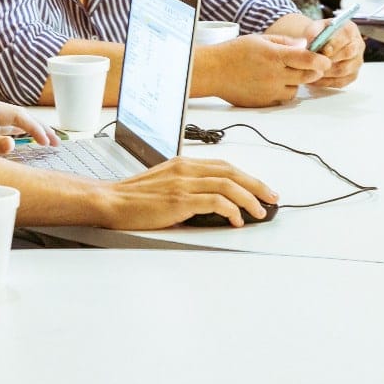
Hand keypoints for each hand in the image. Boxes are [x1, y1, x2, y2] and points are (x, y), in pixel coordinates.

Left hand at [0, 95, 58, 154]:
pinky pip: (4, 129)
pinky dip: (18, 135)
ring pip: (13, 123)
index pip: (17, 115)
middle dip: (38, 128)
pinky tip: (28, 141)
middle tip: (56, 142)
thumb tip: (13, 144)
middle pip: (19, 116)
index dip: (35, 128)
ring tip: (48, 142)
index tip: (47, 142)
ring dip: (30, 132)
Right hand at [100, 156, 276, 228]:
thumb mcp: (164, 184)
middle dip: (257, 185)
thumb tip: (214, 203)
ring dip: (249, 199)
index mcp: (183, 163)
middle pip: (232, 172)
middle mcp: (186, 169)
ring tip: (260, 212)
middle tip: (273, 198)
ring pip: (228, 185)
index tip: (261, 189)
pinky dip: (231, 209)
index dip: (247, 177)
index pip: (224, 166)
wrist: (110, 201)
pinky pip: (216, 201)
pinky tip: (237, 220)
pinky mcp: (179, 199)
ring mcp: (183, 183)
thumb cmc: (134, 198)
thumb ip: (187, 187)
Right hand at [197, 33, 330, 105]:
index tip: (326, 60)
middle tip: (315, 67)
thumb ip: (284, 42)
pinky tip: (274, 83)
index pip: (306, 59)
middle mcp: (274, 75)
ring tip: (285, 74)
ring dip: (296, 82)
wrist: (213, 72)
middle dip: (314, 71)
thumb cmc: (234, 52)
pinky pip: (282, 99)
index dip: (320, 60)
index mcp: (274, 56)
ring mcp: (269, 90)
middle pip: (307, 76)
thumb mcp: (260, 39)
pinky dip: (283, 92)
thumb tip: (304, 45)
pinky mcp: (264, 102)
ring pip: (296, 90)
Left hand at [300, 17, 364, 88]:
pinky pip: (341, 82)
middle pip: (348, 54)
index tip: (322, 50)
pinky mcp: (352, 75)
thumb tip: (312, 39)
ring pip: (344, 70)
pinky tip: (314, 79)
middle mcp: (358, 45)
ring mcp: (357, 62)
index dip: (334, 45)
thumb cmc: (319, 33)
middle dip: (330, 59)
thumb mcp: (315, 27)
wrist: (320, 43)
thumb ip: (313, 31)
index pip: (347, 37)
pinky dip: (326, 82)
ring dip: (326, 72)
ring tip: (312, 71)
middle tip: (316, 63)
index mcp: (350, 30)